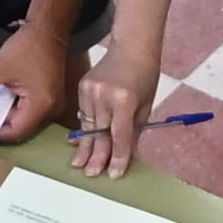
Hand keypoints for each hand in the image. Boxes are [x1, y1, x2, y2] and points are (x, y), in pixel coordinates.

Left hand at [0, 17, 79, 142]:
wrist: (48, 29)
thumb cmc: (28, 46)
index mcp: (42, 105)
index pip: (16, 132)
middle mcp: (50, 109)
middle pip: (20, 127)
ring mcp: (51, 103)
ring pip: (22, 117)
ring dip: (4, 112)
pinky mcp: (48, 95)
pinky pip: (27, 107)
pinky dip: (12, 104)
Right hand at [70, 44, 160, 176]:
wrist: (132, 48)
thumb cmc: (145, 76)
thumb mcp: (145, 106)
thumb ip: (134, 131)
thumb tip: (127, 155)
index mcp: (124, 100)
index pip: (119, 135)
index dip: (117, 156)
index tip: (114, 173)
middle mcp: (104, 96)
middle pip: (99, 133)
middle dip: (96, 156)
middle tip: (92, 174)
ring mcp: (90, 91)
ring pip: (88, 126)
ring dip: (85, 147)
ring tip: (80, 164)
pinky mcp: (82, 87)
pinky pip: (83, 114)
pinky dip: (82, 129)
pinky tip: (76, 144)